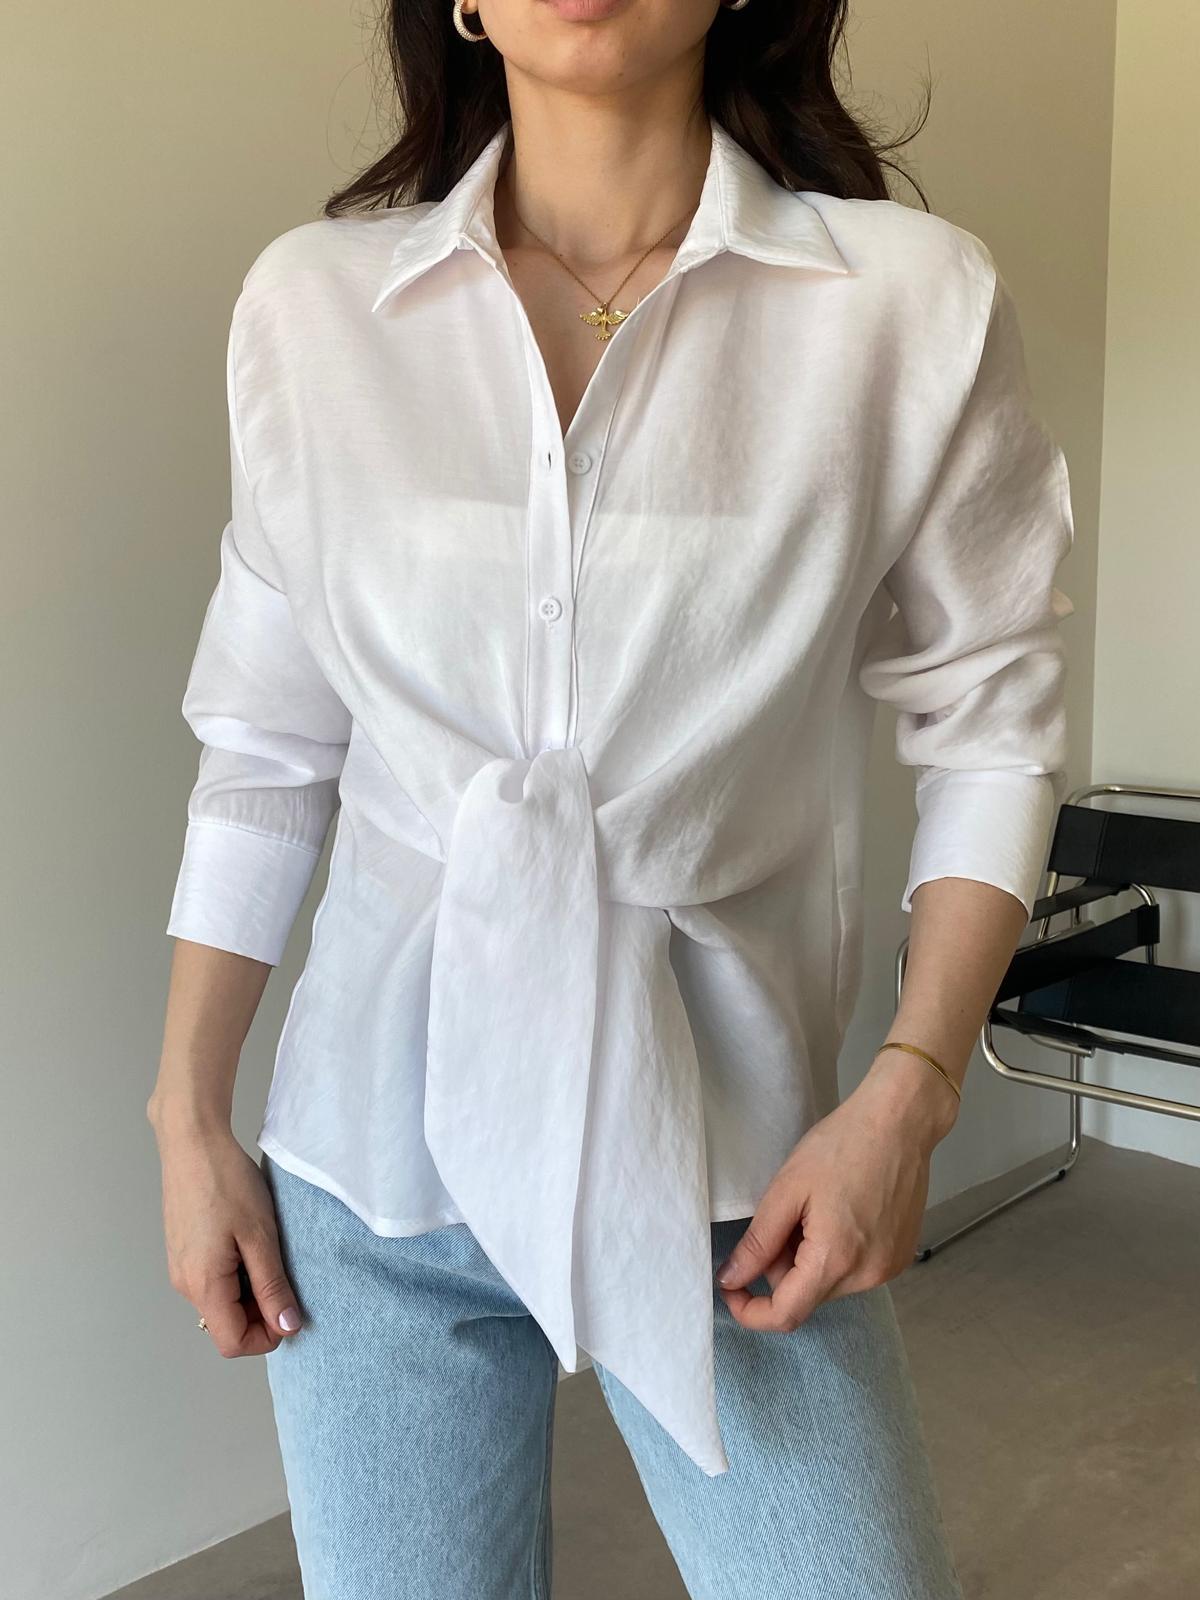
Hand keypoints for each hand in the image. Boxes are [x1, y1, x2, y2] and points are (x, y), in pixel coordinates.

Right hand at [149, 1116, 302, 1356]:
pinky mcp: (182, 1250)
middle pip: (226, 1324)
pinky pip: (212, 1279)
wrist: (192, 1142)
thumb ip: (273, 1286)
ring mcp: (181, 1267)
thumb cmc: (227, 1182)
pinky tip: (249, 1240)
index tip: (290, 1308)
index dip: (266, 1336)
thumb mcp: (260, 1236)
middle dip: (260, 1311)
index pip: (232, 1342)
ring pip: (221, 1301)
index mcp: (203, 1285)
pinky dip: (236, 1273)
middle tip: (283, 1272)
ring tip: (266, 1250)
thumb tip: (287, 1327)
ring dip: (250, 1290)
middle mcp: (184, 1284)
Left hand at [714, 1054, 956, 1330]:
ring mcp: (889, 1269)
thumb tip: (732, 1280)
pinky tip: (839, 1213)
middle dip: (781, 1268)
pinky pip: (854, 1272)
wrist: (899, 1122)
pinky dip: (836, 1254)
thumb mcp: (787, 1189)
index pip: (785, 1315)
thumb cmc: (841, 1146)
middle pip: (806, 1296)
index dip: (750, 1311)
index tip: (731, 1287)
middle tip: (782, 1218)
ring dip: (809, 1260)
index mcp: (835, 1261)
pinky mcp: (900, 1257)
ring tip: (814, 1209)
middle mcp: (867, 1276)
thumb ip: (758, 1242)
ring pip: (829, 1284)